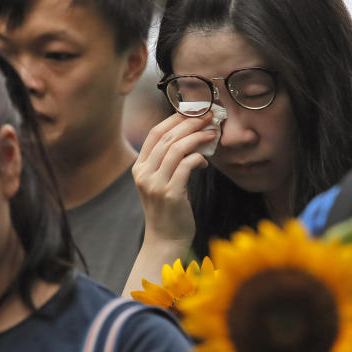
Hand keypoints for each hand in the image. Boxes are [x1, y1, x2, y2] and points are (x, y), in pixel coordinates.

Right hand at [132, 113, 216, 246]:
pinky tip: (206, 161)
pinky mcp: (170, 194)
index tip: (193, 111)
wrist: (165, 240)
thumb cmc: (168, 210)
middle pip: (167, 137)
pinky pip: (186, 166)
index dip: (174, 119)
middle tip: (209, 117)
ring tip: (212, 133)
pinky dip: (198, 158)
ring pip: (176, 149)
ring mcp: (155, 184)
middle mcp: (144, 174)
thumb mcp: (161, 182)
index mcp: (139, 167)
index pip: (154, 133)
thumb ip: (168, 162)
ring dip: (197, 137)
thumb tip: (190, 137)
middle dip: (190, 123)